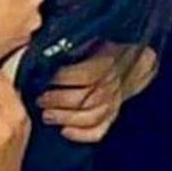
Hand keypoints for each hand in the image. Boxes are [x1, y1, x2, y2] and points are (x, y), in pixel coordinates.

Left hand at [37, 44, 157, 142]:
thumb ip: (75, 40)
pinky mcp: (112, 115)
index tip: (42, 77)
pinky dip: (82, 135)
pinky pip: (99, 131)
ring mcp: (114, 102)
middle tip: (39, 99)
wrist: (132, 57)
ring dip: (66, 118)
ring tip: (46, 115)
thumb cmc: (106, 44)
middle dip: (59, 101)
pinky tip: (65, 131)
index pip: (86, 75)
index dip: (63, 79)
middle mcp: (113, 84)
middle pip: (86, 99)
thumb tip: (49, 43)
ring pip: (91, 117)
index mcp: (108, 61)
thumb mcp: (93, 35)